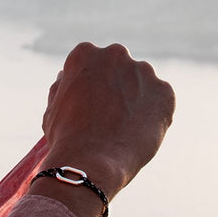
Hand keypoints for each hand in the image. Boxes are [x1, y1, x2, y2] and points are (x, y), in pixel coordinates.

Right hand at [35, 42, 174, 209]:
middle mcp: (115, 54)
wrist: (91, 162)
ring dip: (136, 99)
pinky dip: (153, 115)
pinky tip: (136, 134)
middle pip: (118, 67)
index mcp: (84, 54)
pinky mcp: (164, 91)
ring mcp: (142, 71)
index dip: (90, 86)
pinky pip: (160, 100)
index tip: (89, 105)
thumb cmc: (66, 138)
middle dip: (116, 86)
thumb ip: (63, 88)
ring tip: (122, 129)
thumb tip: (66, 77)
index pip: (91, 62)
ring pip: (141, 83)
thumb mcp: (53, 107)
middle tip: (108, 116)